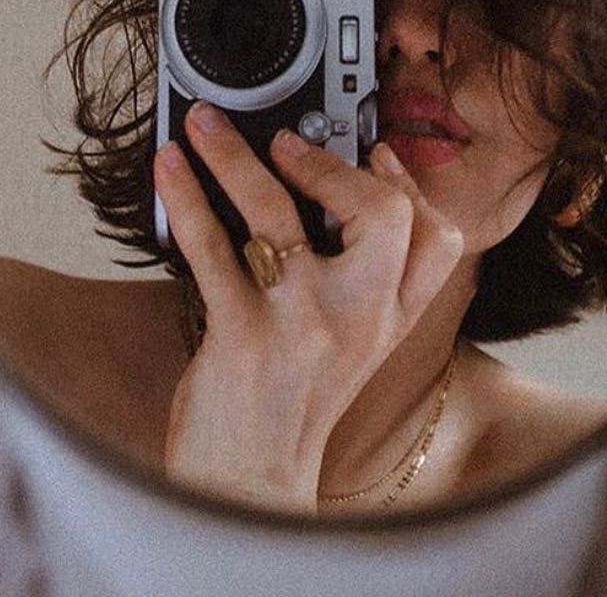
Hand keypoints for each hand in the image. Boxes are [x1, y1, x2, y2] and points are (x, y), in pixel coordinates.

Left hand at [154, 101, 463, 512]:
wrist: (251, 482)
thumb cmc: (291, 404)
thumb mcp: (348, 348)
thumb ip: (353, 283)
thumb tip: (321, 196)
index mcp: (387, 319)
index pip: (438, 239)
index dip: (410, 185)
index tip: (375, 152)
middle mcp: (356, 318)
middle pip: (383, 215)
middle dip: (332, 163)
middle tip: (286, 141)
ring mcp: (300, 323)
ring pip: (277, 212)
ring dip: (234, 155)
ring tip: (204, 123)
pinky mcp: (242, 333)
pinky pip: (211, 244)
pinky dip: (185, 195)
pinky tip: (168, 166)